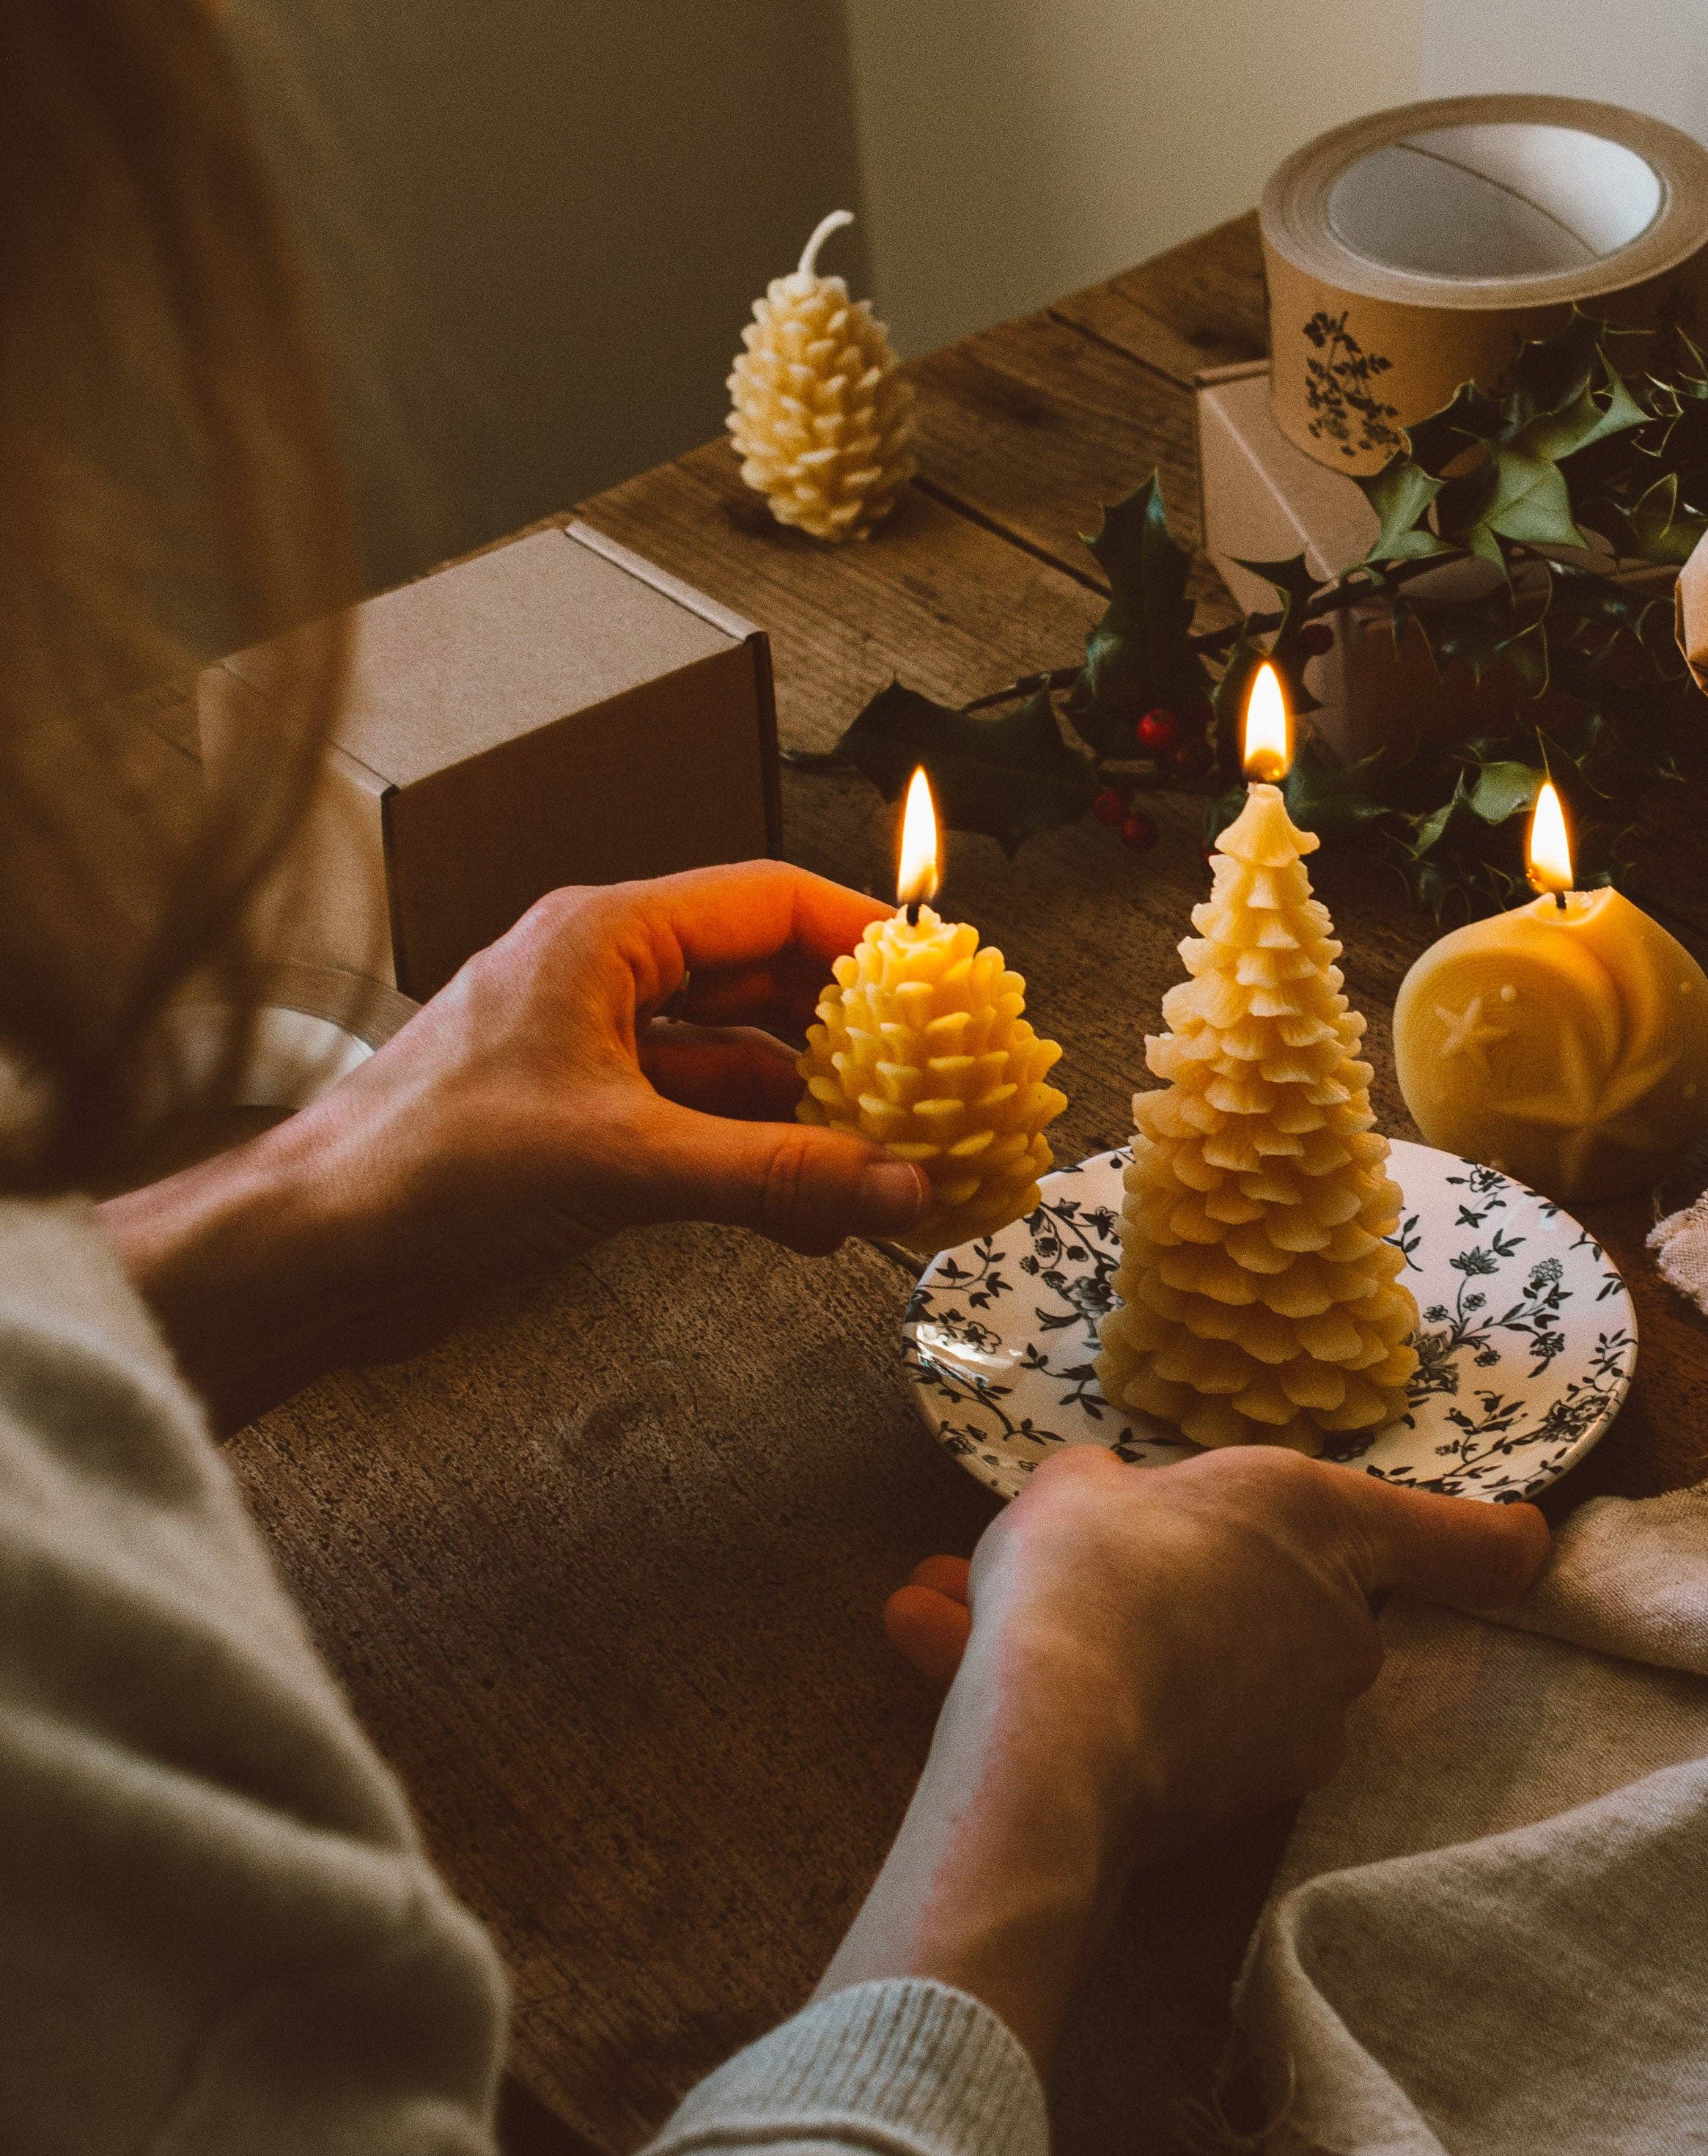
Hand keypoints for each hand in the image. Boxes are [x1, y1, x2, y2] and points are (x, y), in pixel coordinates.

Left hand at [102, 863, 925, 1431]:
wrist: (316, 1253)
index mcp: (603, 938)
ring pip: (739, 1062)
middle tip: (938, 1081)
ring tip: (893, 1163)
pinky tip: (817, 1216)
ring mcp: (593, 1055)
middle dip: (854, 1035)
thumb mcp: (624, 1164)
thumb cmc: (422, 1170)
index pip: (767, 902)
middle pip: (764, 979)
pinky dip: (762, 1163)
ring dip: (814, 1113)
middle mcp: (602, 980)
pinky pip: (701, 1127)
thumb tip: (895, 1185)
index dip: (866, 938)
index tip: (944, 985)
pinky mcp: (583, 1128)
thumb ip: (774, 1175)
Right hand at [821, 1447, 1548, 2065]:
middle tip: (1083, 1565)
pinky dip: (1077, 1702)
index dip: (1495, 1539)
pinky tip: (940, 1652)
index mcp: (1325, 1522)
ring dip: (1103, 1642)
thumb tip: (1107, 1509)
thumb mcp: (1078, 1488)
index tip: (1524, 1540)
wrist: (1050, 1733)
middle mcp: (1338, 1630)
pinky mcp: (1241, 1802)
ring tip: (943, 1607)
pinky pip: (1157, 1728)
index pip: (1466, 1541)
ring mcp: (1300, 1727)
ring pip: (1201, 1664)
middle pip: (1302, 1600)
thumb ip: (1110, 1494)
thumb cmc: (1086, 1568)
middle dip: (1189, 1580)